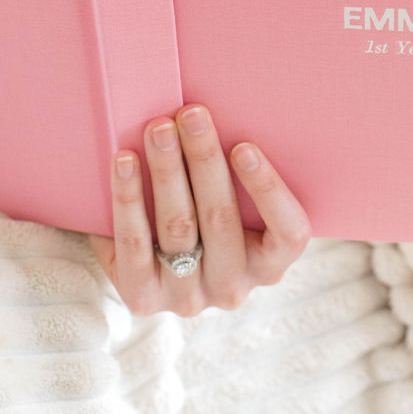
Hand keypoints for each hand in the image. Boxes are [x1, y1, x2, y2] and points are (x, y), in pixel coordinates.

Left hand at [88, 103, 310, 316]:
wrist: (153, 265)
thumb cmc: (208, 212)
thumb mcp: (237, 203)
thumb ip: (239, 170)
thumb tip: (217, 114)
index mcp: (271, 264)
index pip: (288, 234)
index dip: (269, 191)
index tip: (245, 146)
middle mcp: (234, 288)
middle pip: (221, 219)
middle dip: (204, 159)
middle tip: (192, 114)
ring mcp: (189, 298)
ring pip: (178, 227)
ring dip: (167, 170)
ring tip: (158, 127)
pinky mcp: (144, 300)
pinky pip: (135, 246)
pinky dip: (129, 199)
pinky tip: (124, 161)